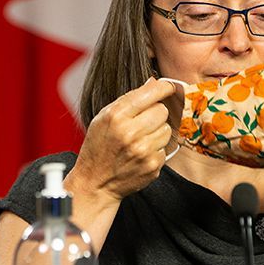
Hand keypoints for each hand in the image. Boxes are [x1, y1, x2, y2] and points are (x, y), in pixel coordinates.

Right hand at [67, 78, 177, 202]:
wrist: (95, 182)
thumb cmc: (98, 147)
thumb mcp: (103, 118)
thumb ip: (128, 100)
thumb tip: (153, 82)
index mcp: (116, 116)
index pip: (151, 93)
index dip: (163, 88)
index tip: (168, 87)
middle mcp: (130, 132)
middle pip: (162, 110)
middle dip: (155, 113)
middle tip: (143, 122)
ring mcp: (143, 150)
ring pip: (167, 129)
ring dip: (157, 132)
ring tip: (140, 139)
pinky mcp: (152, 165)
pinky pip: (165, 148)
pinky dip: (156, 150)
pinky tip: (141, 154)